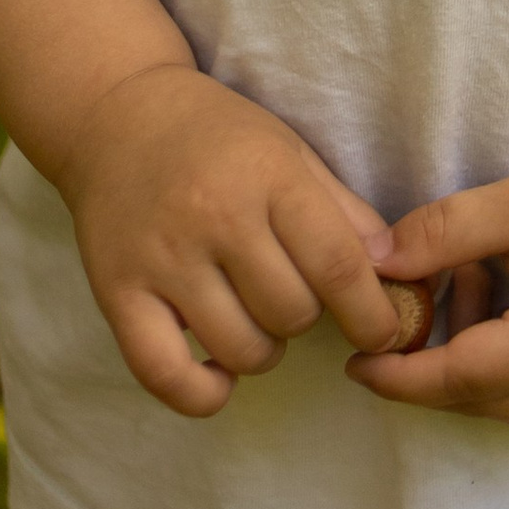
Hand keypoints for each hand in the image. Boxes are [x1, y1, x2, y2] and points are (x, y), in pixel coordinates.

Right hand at [59, 60, 407, 417]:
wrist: (115, 115)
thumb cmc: (216, 135)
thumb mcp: (288, 150)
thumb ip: (343, 211)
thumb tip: (393, 272)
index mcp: (267, 175)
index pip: (337, 265)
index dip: (372, 313)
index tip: (383, 332)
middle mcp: (214, 216)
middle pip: (292, 313)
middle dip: (307, 316)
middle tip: (291, 292)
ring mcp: (162, 258)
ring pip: (241, 349)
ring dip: (263, 349)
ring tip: (253, 316)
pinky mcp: (117, 292)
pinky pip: (166, 376)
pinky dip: (203, 393)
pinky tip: (218, 372)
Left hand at [350, 120, 508, 430]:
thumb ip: (448, 232)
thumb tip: (377, 263)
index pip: (462, 380)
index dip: (401, 376)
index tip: (354, 362)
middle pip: (482, 401)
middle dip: (430, 365)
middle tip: (403, 308)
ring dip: (472, 364)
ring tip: (467, 282)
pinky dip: (508, 367)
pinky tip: (504, 307)